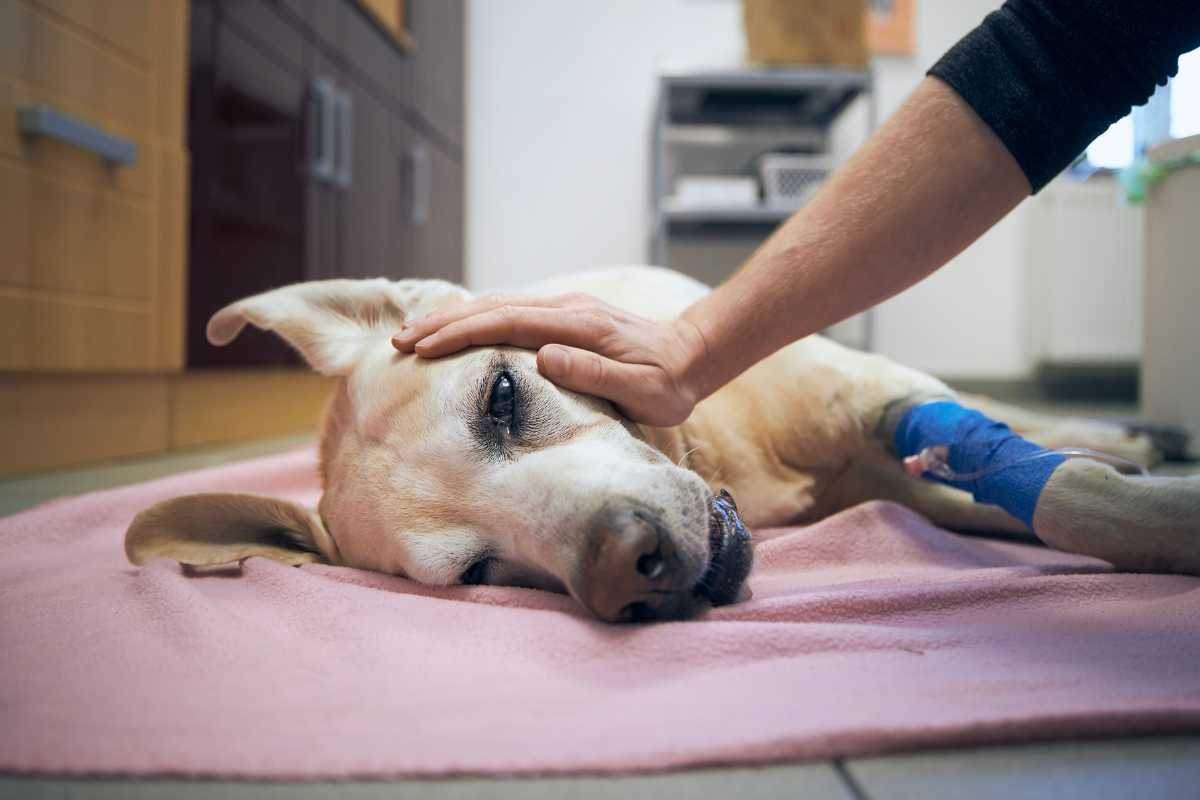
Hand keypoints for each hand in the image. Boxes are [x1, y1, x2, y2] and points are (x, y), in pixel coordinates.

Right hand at [390, 293, 709, 425]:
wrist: (692, 356)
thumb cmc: (668, 384)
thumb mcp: (642, 390)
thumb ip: (595, 372)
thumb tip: (543, 356)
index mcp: (579, 325)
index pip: (508, 323)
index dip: (462, 334)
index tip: (424, 348)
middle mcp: (566, 308)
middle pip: (493, 307)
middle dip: (443, 322)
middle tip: (398, 340)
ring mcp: (563, 308)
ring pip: (497, 305)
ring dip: (453, 318)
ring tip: (412, 334)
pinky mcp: (562, 316)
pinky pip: (509, 311)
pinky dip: (474, 317)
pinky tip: (452, 327)